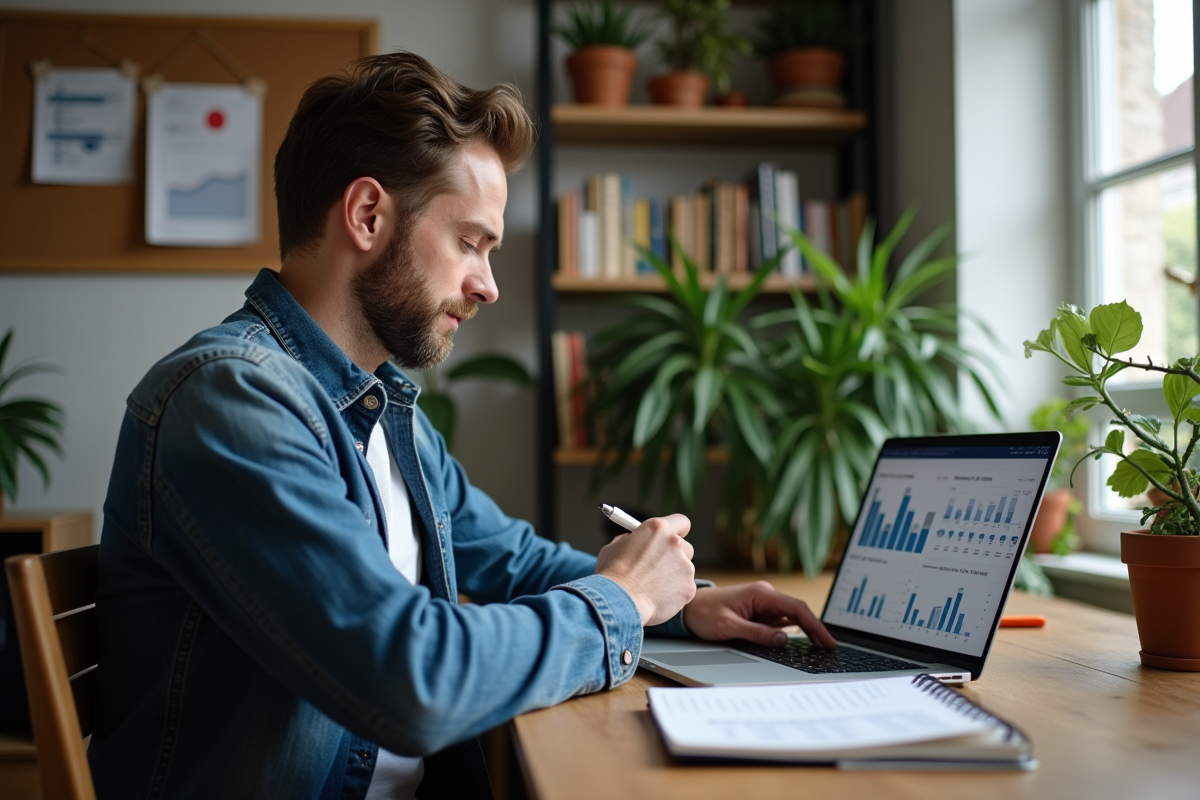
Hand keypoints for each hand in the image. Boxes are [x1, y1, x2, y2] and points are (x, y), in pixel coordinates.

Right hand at [594, 514, 695, 626]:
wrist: (617, 602)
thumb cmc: (612, 574)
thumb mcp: (617, 546)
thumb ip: (633, 540)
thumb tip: (639, 542)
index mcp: (658, 528)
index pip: (681, 522)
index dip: (676, 531)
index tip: (670, 539)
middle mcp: (675, 543)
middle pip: (686, 547)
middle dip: (676, 556)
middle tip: (661, 566)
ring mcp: (685, 566)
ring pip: (684, 570)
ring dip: (673, 576)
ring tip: (653, 587)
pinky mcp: (689, 587)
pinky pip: (684, 588)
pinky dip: (674, 594)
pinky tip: (657, 598)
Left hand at [682, 581, 836, 648]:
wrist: (689, 609)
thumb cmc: (704, 614)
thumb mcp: (730, 627)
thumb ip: (757, 633)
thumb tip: (783, 639)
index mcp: (761, 594)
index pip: (796, 608)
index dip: (815, 625)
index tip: (827, 640)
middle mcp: (765, 595)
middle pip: (798, 611)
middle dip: (815, 628)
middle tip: (830, 647)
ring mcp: (763, 603)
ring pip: (791, 616)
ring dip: (806, 630)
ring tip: (821, 646)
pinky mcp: (759, 611)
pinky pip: (780, 620)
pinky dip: (792, 630)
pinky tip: (801, 641)